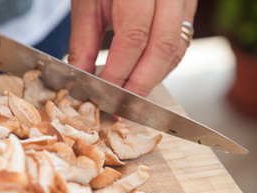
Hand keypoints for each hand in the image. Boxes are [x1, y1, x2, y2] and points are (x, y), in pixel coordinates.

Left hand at [68, 0, 196, 96]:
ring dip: (153, 79)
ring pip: (176, 49)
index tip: (103, 94)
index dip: (118, 72)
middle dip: (140, 84)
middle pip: (162, 47)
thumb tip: (82, 80)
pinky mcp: (187, 8)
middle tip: (121, 106)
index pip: (133, 37)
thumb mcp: (87, 4)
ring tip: (131, 97)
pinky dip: (161, 67)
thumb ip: (84, 43)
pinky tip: (145, 77)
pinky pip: (180, 44)